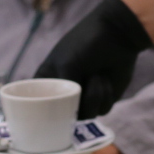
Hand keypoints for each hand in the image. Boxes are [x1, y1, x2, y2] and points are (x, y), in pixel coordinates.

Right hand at [34, 0, 152, 117]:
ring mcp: (83, 98)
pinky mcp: (102, 100)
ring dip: (93, 95)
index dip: (39, 114)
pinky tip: (106, 78)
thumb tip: (67, 117)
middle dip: (74, 103)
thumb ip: (62, 92)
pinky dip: (105, 95)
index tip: (44, 119)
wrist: (118, 34)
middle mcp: (63, 93)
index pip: (35, 106)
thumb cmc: (86, 44)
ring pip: (84, 115)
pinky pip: (102, 110)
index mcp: (47, 81)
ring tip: (96, 74)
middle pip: (61, 116)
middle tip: (81, 87)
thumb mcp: (67, 64)